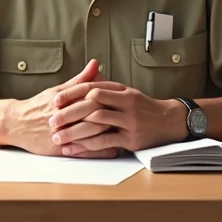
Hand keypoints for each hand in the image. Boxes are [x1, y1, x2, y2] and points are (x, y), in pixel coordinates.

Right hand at [1, 59, 119, 158]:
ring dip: (109, 134)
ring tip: (125, 132)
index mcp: (65, 100)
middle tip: (130, 116)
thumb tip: (96, 64)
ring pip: (89, 134)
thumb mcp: (58, 90)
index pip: (91, 97)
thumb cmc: (38, 106)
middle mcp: (63, 116)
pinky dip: (99, 151)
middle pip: (92, 115)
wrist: (15, 123)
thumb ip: (80, 80)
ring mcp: (62, 133)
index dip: (110, 98)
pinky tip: (113, 149)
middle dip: (112, 116)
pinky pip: (83, 151)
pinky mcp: (59, 148)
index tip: (125, 98)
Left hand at [50, 82, 187, 155]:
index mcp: (123, 90)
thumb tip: (88, 73)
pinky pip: (105, 142)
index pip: (92, 88)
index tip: (55, 100)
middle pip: (92, 104)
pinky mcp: (132, 140)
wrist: (169, 121)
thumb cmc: (144, 107)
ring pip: (97, 123)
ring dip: (74, 131)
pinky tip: (74, 149)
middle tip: (52, 121)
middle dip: (69, 113)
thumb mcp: (127, 92)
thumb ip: (107, 85)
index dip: (72, 93)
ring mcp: (130, 121)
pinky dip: (87, 146)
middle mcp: (126, 103)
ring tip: (58, 138)